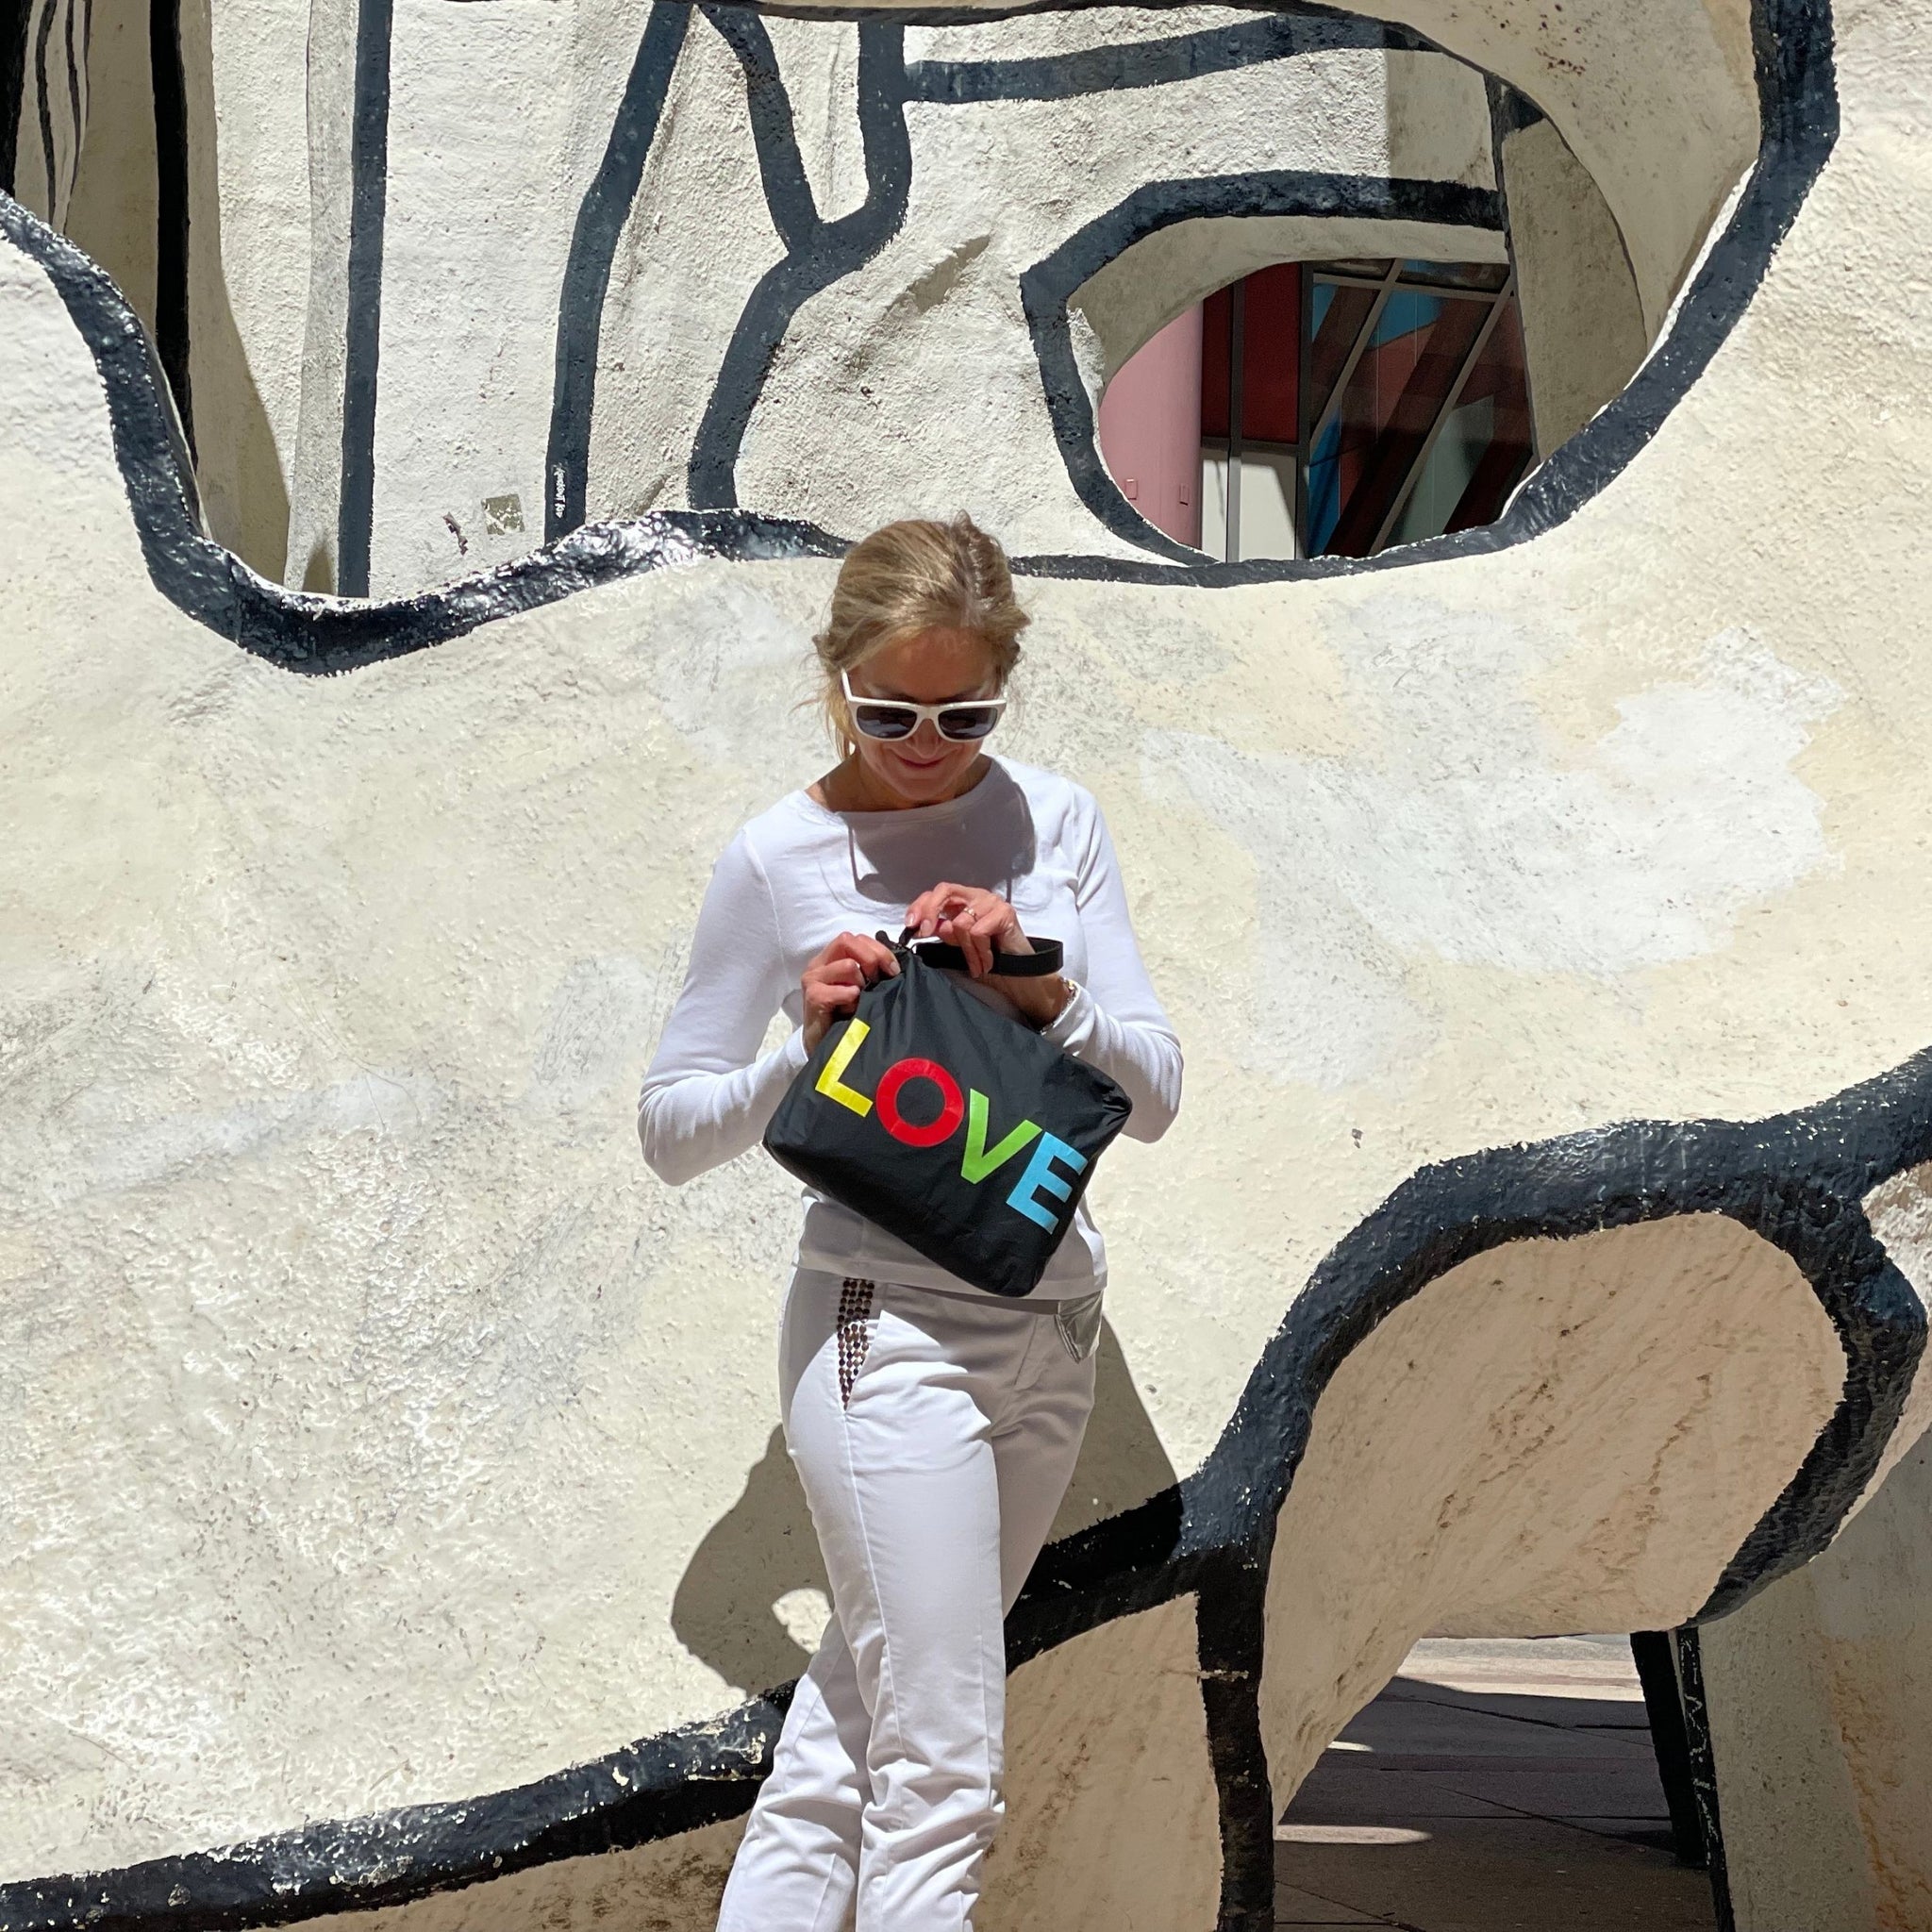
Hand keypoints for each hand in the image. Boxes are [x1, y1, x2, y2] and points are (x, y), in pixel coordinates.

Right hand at [801, 931, 899, 1052]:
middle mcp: (819, 964)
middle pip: (848, 940)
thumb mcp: (858, 987)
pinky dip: (852, 999)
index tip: (893, 970)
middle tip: (880, 980)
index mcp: (831, 958)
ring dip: (861, 984)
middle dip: (872, 958)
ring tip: (858, 1001)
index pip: (856, 938)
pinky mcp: (813, 996)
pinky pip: (842, 990)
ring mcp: (813, 979)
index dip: (879, 950)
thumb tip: (893, 965)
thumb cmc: (844, 1015)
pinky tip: (851, 1010)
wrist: (823, 1045)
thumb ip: (868, 970)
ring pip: (848, 966)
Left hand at [903, 883, 1070, 1029]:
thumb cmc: (990, 957)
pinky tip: (986, 962)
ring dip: (965, 950)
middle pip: (945, 891)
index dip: (921, 906)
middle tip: (925, 933)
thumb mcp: (959, 944)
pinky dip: (979, 951)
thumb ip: (944, 932)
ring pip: (961, 921)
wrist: (1020, 972)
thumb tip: (926, 926)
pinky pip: (978, 931)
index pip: (937, 893)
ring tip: (975, 964)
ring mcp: (992, 902)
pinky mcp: (1005, 913)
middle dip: (930, 912)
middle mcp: (977, 895)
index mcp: (964, 900)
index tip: (910, 925)